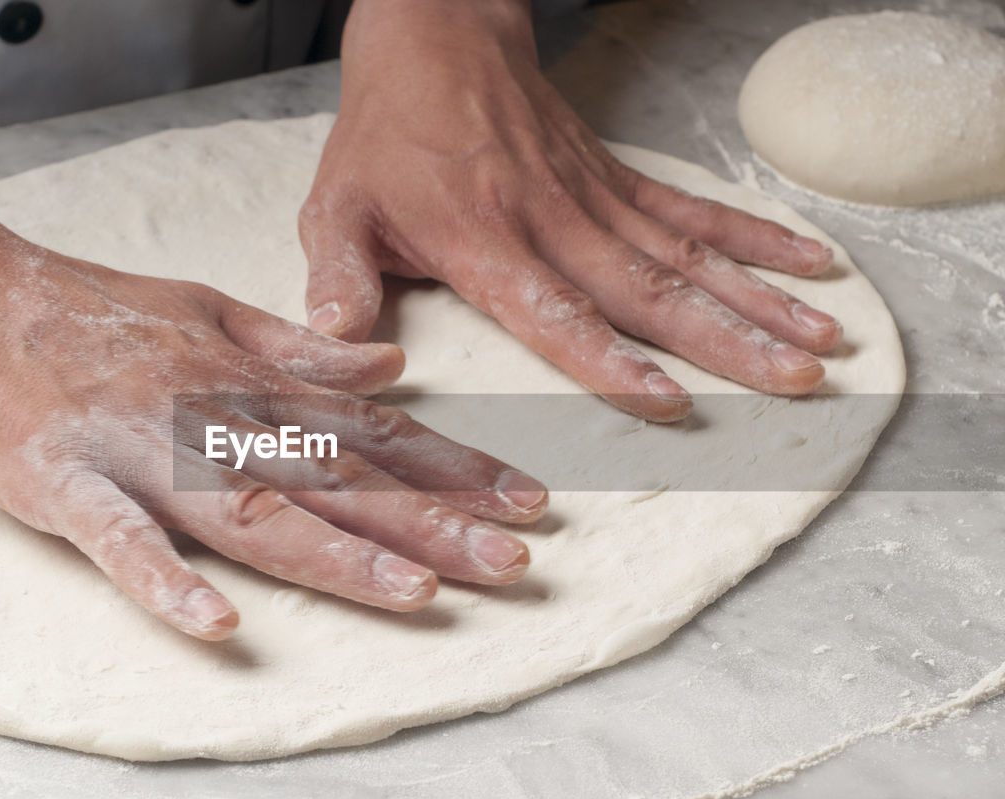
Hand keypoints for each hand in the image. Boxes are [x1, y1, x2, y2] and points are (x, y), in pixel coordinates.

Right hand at [0, 242, 548, 640]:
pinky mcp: (64, 483)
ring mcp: (139, 451)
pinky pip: (120, 540)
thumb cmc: (87, 306)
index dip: (453, 466)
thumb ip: (298, 351)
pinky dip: (166, 580)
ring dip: (337, 553)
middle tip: (516, 562)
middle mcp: (210, 416)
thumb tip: (390, 368)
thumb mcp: (208, 311)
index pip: (370, 429)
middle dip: (431, 520)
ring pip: (252, 510)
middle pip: (335, 476)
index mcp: (245, 379)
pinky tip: (218, 624)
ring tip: (418, 595)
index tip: (528, 501)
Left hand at [300, 0, 841, 421]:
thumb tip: (340, 346)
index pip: (552, 310)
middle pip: (647, 290)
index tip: (666, 401)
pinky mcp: (614, 178)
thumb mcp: (336, 208)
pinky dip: (753, 236)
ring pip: (686, 256)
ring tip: (822, 343)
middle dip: (725, 342)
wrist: (434, 37)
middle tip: (795, 382)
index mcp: (481, 240)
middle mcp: (549, 221)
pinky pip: (692, 209)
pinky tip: (810, 264)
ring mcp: (592, 197)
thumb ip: (339, 278)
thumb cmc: (383, 137)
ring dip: (756, 300)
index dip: (608, 359)